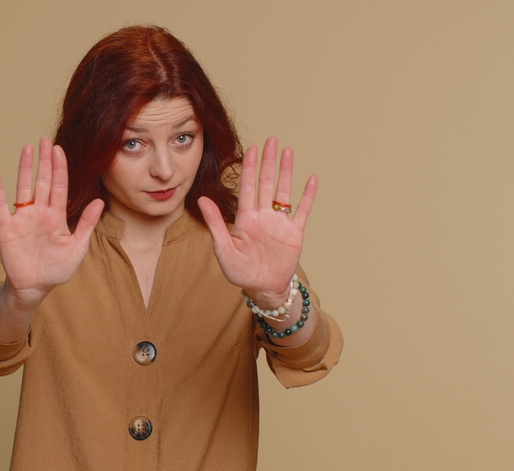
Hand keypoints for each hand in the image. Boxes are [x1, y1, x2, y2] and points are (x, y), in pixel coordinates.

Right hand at [0, 137, 104, 307]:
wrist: (34, 287)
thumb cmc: (56, 270)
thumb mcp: (77, 248)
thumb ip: (87, 224)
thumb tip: (100, 201)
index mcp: (57, 217)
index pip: (59, 186)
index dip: (59, 168)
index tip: (59, 150)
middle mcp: (39, 213)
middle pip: (42, 181)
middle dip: (44, 161)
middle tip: (45, 140)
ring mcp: (23, 219)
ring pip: (23, 188)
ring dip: (25, 169)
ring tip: (27, 149)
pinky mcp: (7, 228)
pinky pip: (1, 205)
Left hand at [197, 137, 316, 307]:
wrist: (263, 288)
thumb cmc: (240, 271)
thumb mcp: (223, 248)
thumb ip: (215, 223)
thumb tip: (202, 199)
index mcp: (246, 218)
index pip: (247, 187)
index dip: (249, 168)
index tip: (251, 149)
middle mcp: (263, 216)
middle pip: (266, 183)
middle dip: (268, 162)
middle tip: (271, 140)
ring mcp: (280, 223)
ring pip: (284, 191)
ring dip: (286, 172)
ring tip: (288, 152)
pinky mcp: (295, 233)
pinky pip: (302, 211)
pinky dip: (307, 195)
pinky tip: (311, 179)